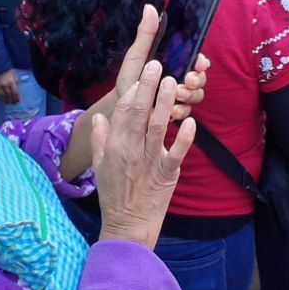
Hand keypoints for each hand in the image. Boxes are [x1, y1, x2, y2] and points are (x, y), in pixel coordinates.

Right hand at [0, 70, 19, 103]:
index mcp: (11, 82)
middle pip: (8, 96)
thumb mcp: (14, 74)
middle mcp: (5, 85)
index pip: (15, 93)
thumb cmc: (6, 70)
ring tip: (6, 102)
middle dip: (10, 100)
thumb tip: (17, 90)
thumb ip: (15, 82)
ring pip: (2, 96)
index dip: (16, 98)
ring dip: (4, 100)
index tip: (17, 101)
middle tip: (11, 103)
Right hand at [92, 59, 194, 250]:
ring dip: (165, 103)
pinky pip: (176, 153)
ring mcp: (149, 161)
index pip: (123, 110)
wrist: (127, 225)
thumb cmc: (114, 195)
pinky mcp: (166, 174)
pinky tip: (190, 121)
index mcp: (114, 145)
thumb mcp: (99, 165)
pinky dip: (183, 138)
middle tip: (157, 64)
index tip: (142, 72)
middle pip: (139, 112)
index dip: (133, 90)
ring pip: (157, 126)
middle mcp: (130, 150)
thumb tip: (99, 116)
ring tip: (172, 82)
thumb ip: (98, 139)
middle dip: (148, 86)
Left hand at [114, 5, 209, 120]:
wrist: (119, 105)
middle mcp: (180, 80)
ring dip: (190, 94)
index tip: (199, 61)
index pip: (196, 61)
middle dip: (198, 79)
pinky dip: (180, 110)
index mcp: (175, 64)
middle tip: (188, 80)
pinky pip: (186, 113)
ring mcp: (179, 97)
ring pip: (196, 95)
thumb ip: (146, 33)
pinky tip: (171, 110)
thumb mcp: (137, 55)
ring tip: (177, 93)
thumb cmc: (130, 79)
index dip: (201, 61)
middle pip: (201, 78)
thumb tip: (149, 7)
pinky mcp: (174, 113)